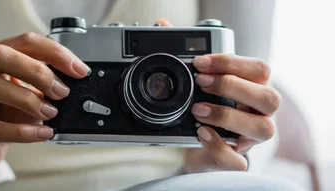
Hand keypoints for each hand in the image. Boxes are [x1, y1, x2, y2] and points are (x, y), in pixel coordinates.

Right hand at [0, 33, 89, 186]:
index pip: (24, 42)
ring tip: (50, 112)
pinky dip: (23, 132)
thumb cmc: (4, 112)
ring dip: (27, 99)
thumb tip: (74, 78)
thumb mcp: (26, 89)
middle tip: (61, 91)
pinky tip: (43, 133)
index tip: (78, 70)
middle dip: (37, 71)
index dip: (54, 53)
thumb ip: (45, 80)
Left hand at [155, 19, 279, 172]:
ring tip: (198, 110)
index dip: (231, 63)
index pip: (259, 70)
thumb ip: (183, 53)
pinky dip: (219, 146)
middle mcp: (259, 113)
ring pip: (262, 128)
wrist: (193, 147)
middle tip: (200, 83)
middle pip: (269, 97)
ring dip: (228, 116)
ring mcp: (252, 139)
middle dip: (232, 86)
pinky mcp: (236, 160)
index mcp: (254, 88)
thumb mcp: (193, 82)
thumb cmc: (203, 109)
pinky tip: (201, 133)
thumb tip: (163, 26)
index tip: (199, 62)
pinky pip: (238, 159)